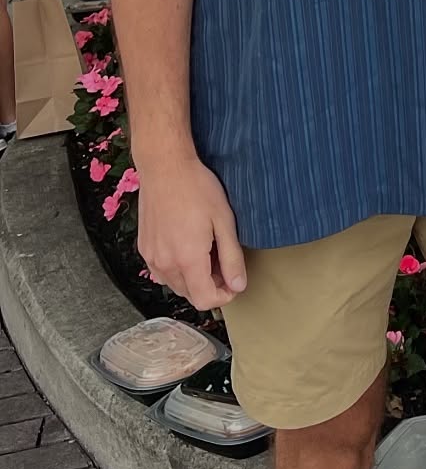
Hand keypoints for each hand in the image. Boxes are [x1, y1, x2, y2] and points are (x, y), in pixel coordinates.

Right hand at [136, 153, 246, 309]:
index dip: (223, 296)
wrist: (165, 168)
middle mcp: (165, 264)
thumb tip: (238, 286)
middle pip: (190, 294)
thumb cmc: (197, 189)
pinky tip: (187, 244)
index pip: (204, 300)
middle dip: (210, 285)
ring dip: (193, 277)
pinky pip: (162, 271)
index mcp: (187, 259)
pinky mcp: (144, 248)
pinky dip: (177, 268)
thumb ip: (232, 258)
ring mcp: (151, 257)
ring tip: (206, 249)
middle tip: (222, 260)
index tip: (234, 281)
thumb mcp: (224, 222)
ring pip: (175, 284)